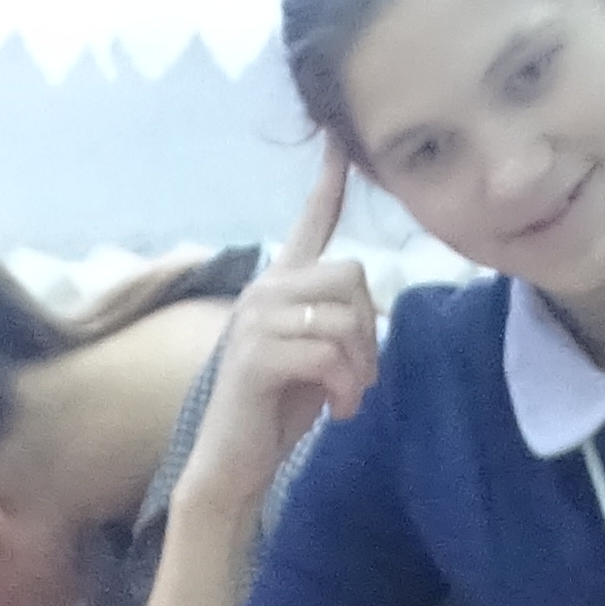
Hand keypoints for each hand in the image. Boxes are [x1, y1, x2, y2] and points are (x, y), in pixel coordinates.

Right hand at [174, 156, 376, 529]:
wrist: (234, 464)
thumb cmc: (276, 412)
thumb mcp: (317, 358)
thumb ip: (337, 323)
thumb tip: (369, 318)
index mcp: (278, 286)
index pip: (310, 223)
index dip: (329, 182)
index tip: (342, 141)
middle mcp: (262, 291)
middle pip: (352, 276)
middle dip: (370, 332)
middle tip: (360, 376)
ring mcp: (255, 321)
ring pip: (344, 318)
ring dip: (360, 367)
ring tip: (348, 397)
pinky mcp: (255, 356)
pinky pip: (328, 353)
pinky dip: (346, 387)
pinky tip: (337, 411)